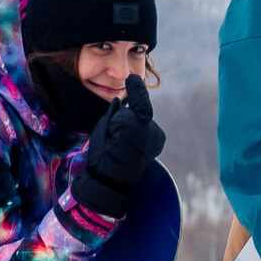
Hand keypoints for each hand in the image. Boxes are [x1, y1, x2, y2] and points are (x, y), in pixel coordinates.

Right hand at [76, 78, 166, 215]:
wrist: (112, 182)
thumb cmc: (103, 155)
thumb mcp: (102, 129)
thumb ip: (114, 113)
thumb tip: (119, 101)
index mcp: (136, 125)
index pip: (140, 101)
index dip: (136, 89)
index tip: (132, 78)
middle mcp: (151, 131)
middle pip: (139, 112)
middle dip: (128, 115)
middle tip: (114, 132)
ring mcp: (157, 138)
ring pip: (143, 121)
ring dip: (134, 124)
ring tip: (121, 141)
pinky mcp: (158, 144)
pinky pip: (147, 129)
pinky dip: (139, 131)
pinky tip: (130, 143)